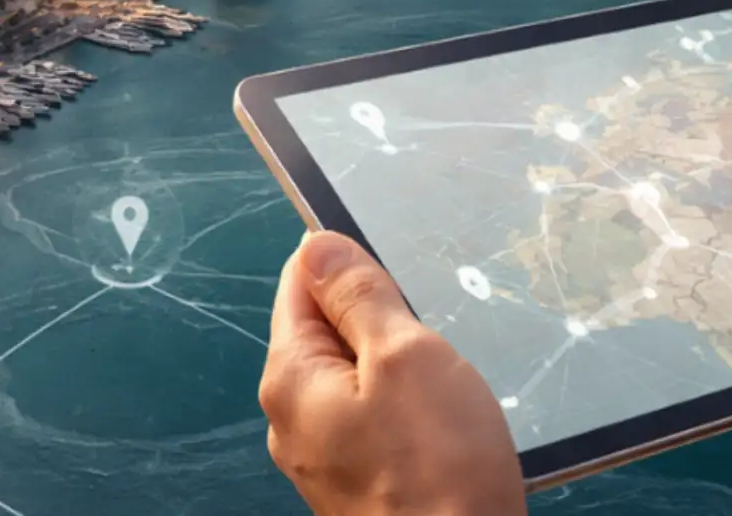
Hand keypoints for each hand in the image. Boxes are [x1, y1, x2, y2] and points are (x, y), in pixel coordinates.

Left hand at [261, 231, 525, 515]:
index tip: (393, 270)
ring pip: (355, 378)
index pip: (298, 284)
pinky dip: (406, 409)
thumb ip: (359, 295)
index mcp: (289, 378)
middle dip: (379, 320)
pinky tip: (441, 425)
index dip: (345, 263)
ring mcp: (321, 458)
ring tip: (442, 385)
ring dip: (398, 368)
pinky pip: (373, 421)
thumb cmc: (439, 468)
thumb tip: (317, 246)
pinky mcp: (356, 486)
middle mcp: (290, 419)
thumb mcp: (405, 356)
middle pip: (326, 331)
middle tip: (430, 337)